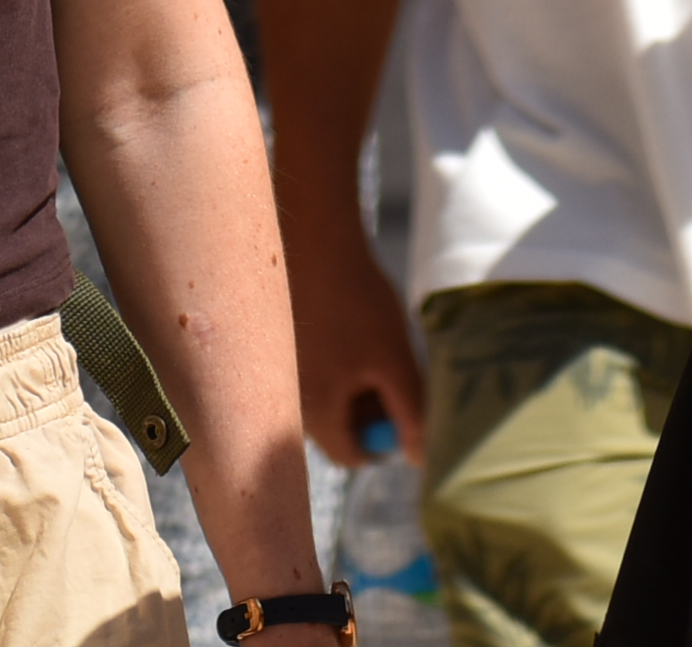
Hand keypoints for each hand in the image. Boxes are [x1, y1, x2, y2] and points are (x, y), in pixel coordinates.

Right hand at [278, 177, 425, 465]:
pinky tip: (336, 322)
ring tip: (361, 338)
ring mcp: (274, 374)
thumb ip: (410, 411)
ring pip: (321, 398)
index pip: (351, 454)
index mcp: (314, 411)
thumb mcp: (394, 358)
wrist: (312, 235)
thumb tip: (421, 456)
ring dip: (347, 382)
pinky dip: (327, 359)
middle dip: (365, 406)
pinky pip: (304, 372)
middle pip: (334, 428)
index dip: (384, 437)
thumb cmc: (355, 298)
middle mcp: (284, 401)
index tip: (401, 406)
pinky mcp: (270, 350)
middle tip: (386, 367)